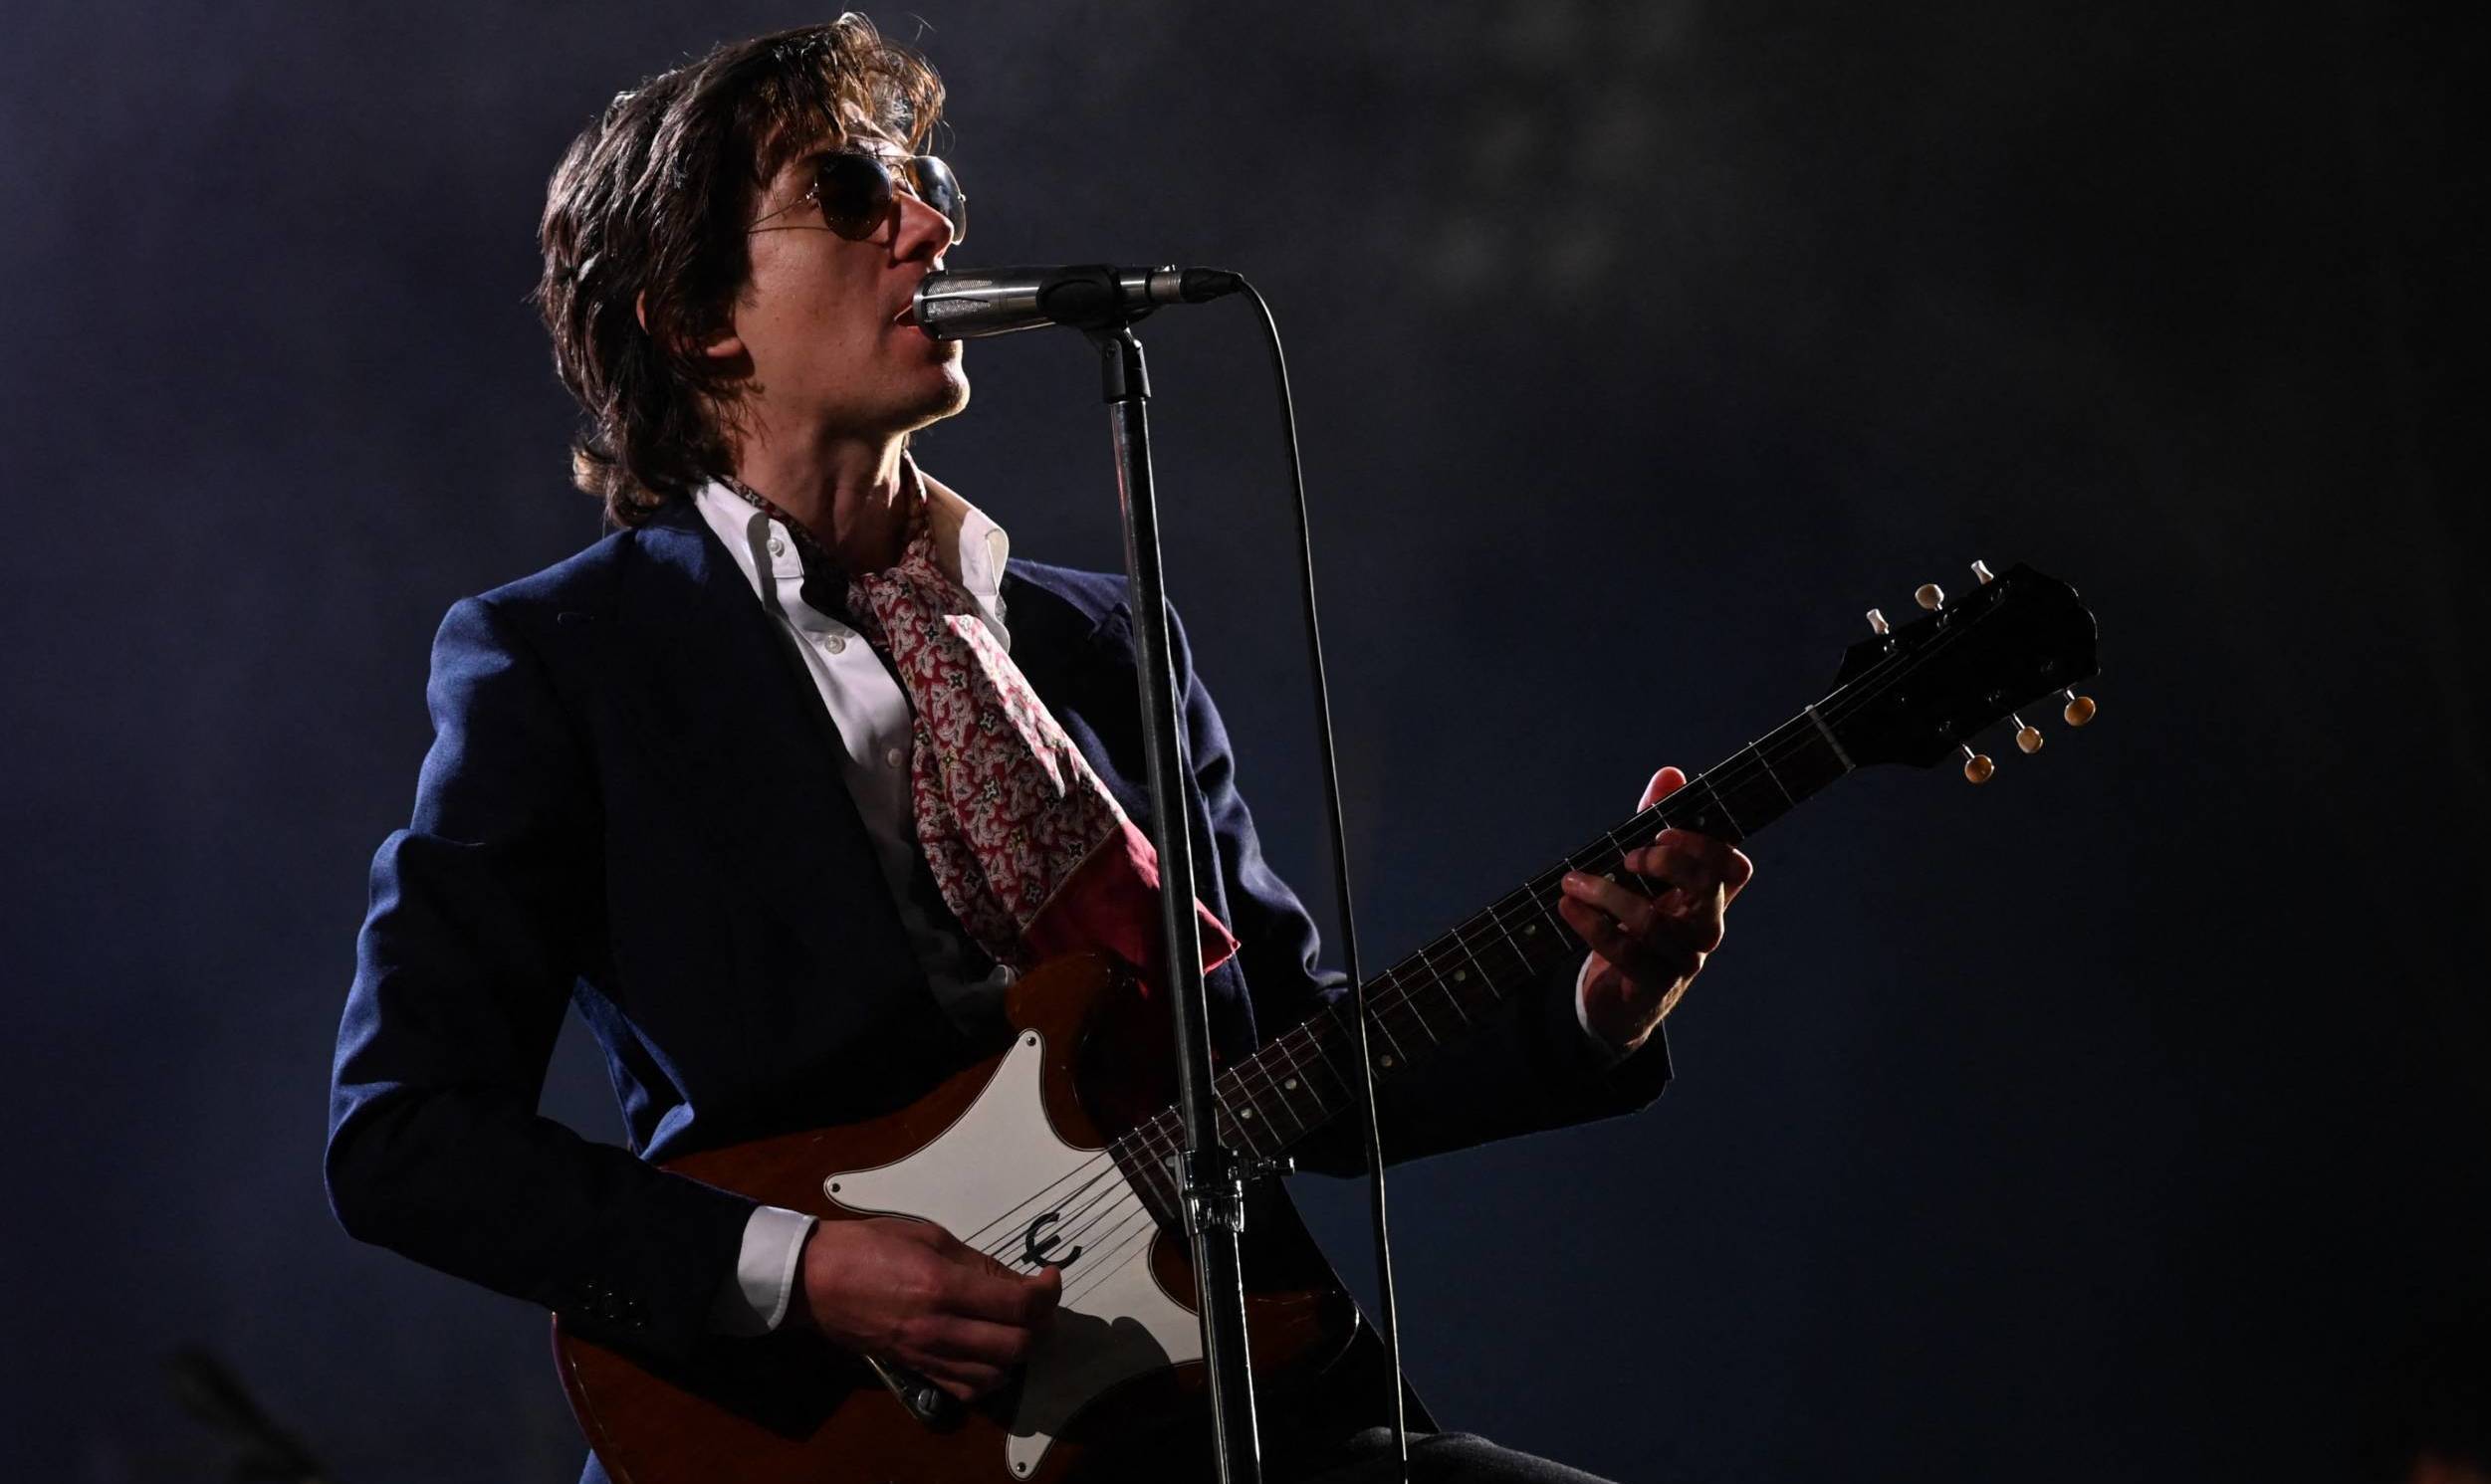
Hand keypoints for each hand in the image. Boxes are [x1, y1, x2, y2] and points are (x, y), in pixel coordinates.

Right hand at [788, 1216, 1061, 1400]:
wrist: (815, 1280)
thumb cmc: (867, 1246)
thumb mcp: (928, 1236)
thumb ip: (977, 1263)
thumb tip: (1017, 1281)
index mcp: (942, 1286)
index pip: (1018, 1305)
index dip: (1047, 1293)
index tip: (1049, 1278)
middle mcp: (939, 1328)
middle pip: (1016, 1345)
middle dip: (1039, 1324)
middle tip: (1037, 1303)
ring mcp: (926, 1355)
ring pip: (996, 1375)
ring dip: (1016, 1352)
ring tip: (1013, 1326)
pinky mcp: (915, 1369)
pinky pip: (967, 1389)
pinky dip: (989, 1375)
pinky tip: (987, 1352)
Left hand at [1558, 765, 1755, 1055]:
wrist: (1620, 996)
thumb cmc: (1637, 920)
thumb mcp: (1644, 869)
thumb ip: (1655, 821)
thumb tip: (1670, 773)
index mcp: (1710, 895)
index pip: (1735, 867)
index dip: (1707, 844)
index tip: (1662, 830)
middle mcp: (1706, 926)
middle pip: (1708, 886)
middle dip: (1666, 861)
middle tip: (1628, 855)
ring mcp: (1684, 958)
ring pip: (1656, 923)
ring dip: (1609, 895)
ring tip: (1573, 881)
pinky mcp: (1653, 984)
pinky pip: (1627, 953)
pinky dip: (1592, 925)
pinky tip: (1567, 906)